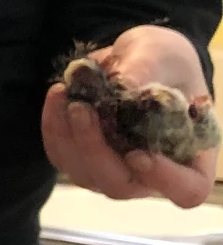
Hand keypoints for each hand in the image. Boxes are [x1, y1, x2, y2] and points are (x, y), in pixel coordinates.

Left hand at [42, 26, 218, 208]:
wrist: (139, 59)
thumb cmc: (166, 61)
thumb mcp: (164, 54)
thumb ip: (148, 70)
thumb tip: (124, 86)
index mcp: (191, 155)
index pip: (186, 189)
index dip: (164, 179)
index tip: (139, 153)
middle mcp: (153, 174)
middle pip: (120, 185)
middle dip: (94, 149)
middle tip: (80, 108)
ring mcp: (115, 170)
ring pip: (84, 174)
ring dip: (67, 136)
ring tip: (63, 91)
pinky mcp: (84, 159)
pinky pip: (62, 156)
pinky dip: (53, 128)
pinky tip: (57, 94)